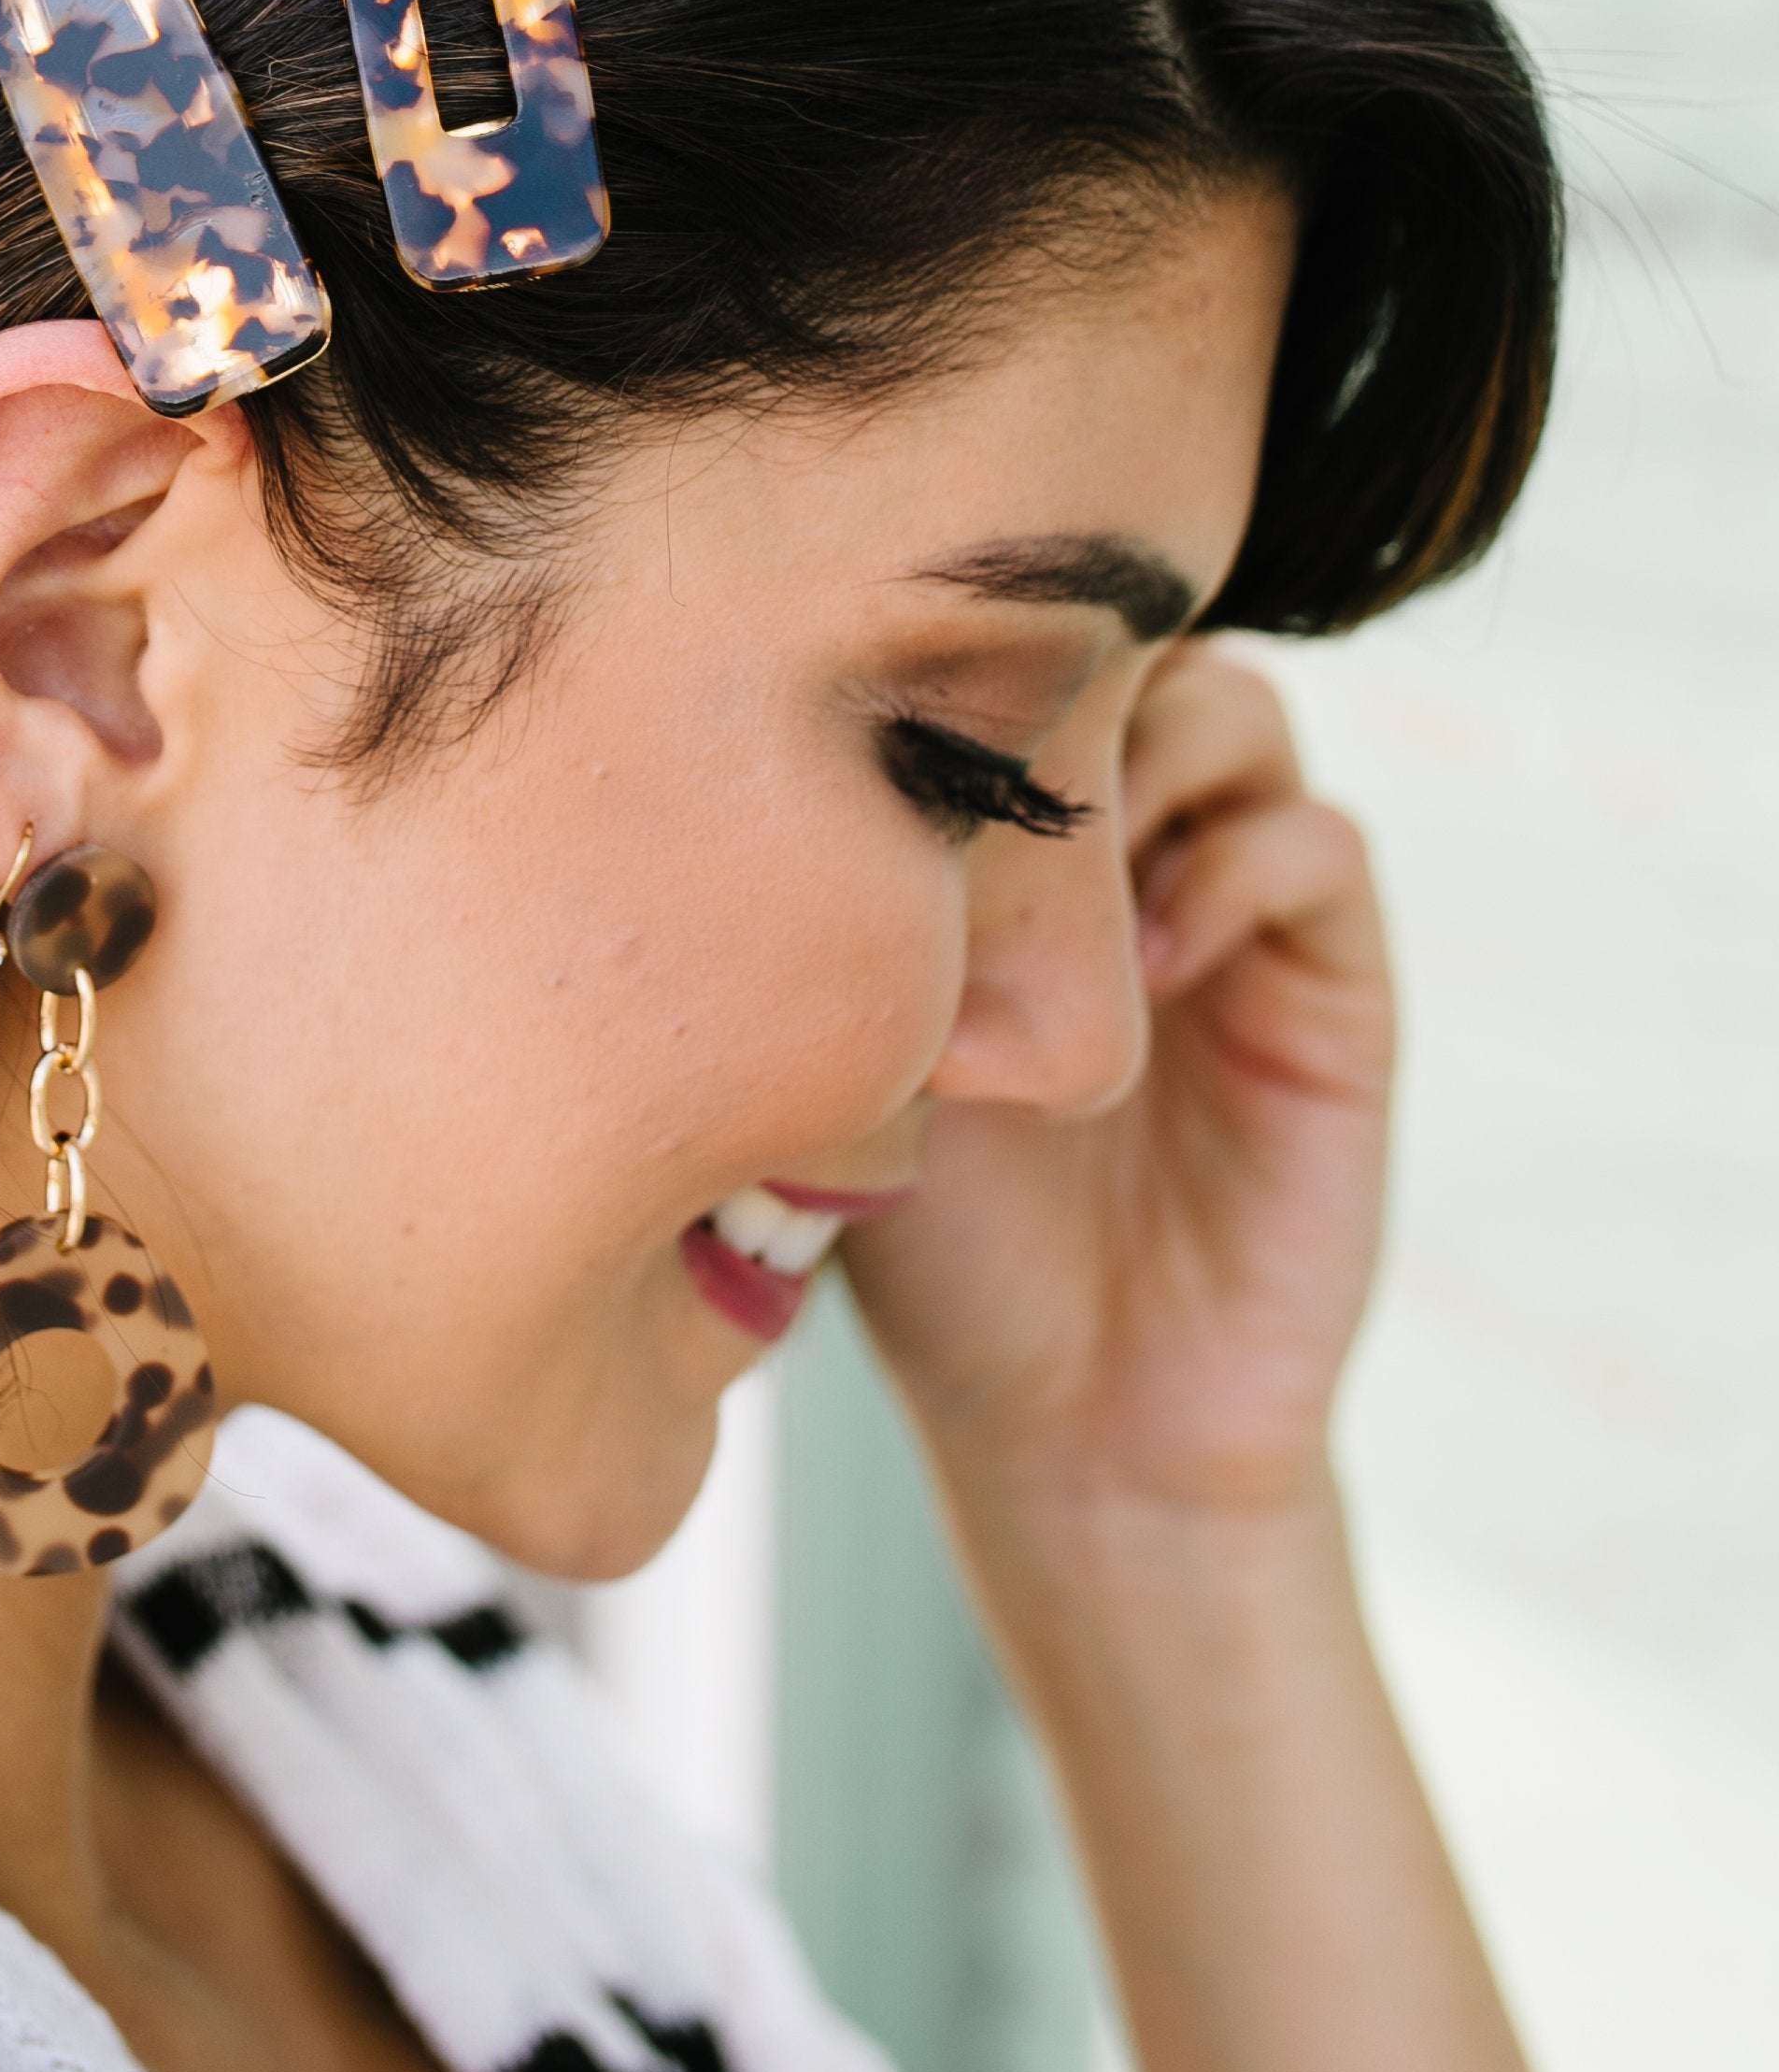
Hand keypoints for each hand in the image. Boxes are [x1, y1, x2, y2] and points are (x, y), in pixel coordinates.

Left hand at [844, 643, 1395, 1549]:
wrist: (1075, 1434)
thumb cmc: (937, 1256)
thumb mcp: (854, 1054)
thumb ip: (835, 915)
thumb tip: (735, 760)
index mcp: (1026, 849)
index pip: (1014, 655)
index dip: (956, 645)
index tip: (877, 709)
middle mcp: (1144, 850)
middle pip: (1136, 637)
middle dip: (1064, 671)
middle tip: (980, 767)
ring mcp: (1244, 911)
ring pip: (1239, 708)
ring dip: (1150, 752)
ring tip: (1067, 870)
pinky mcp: (1334, 994)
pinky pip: (1319, 847)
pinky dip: (1234, 867)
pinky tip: (1146, 967)